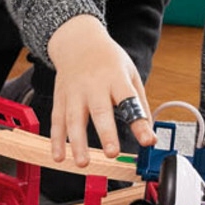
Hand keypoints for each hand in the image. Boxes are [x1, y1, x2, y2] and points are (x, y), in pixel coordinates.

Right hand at [45, 15, 155, 165]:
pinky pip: (57, 121)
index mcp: (116, 78)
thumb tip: (148, 131)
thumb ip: (138, 102)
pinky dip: (56, 140)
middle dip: (106, 133)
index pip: (129, 101)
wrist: (77, 41)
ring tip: (83, 163)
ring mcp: (74, 92)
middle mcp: (93, 85)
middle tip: (112, 153)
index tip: (147, 140)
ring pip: (74, 119)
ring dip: (77, 143)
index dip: (139, 122)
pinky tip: (58, 156)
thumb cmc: (108, 60)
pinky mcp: (60, 98)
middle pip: (99, 111)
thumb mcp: (129, 73)